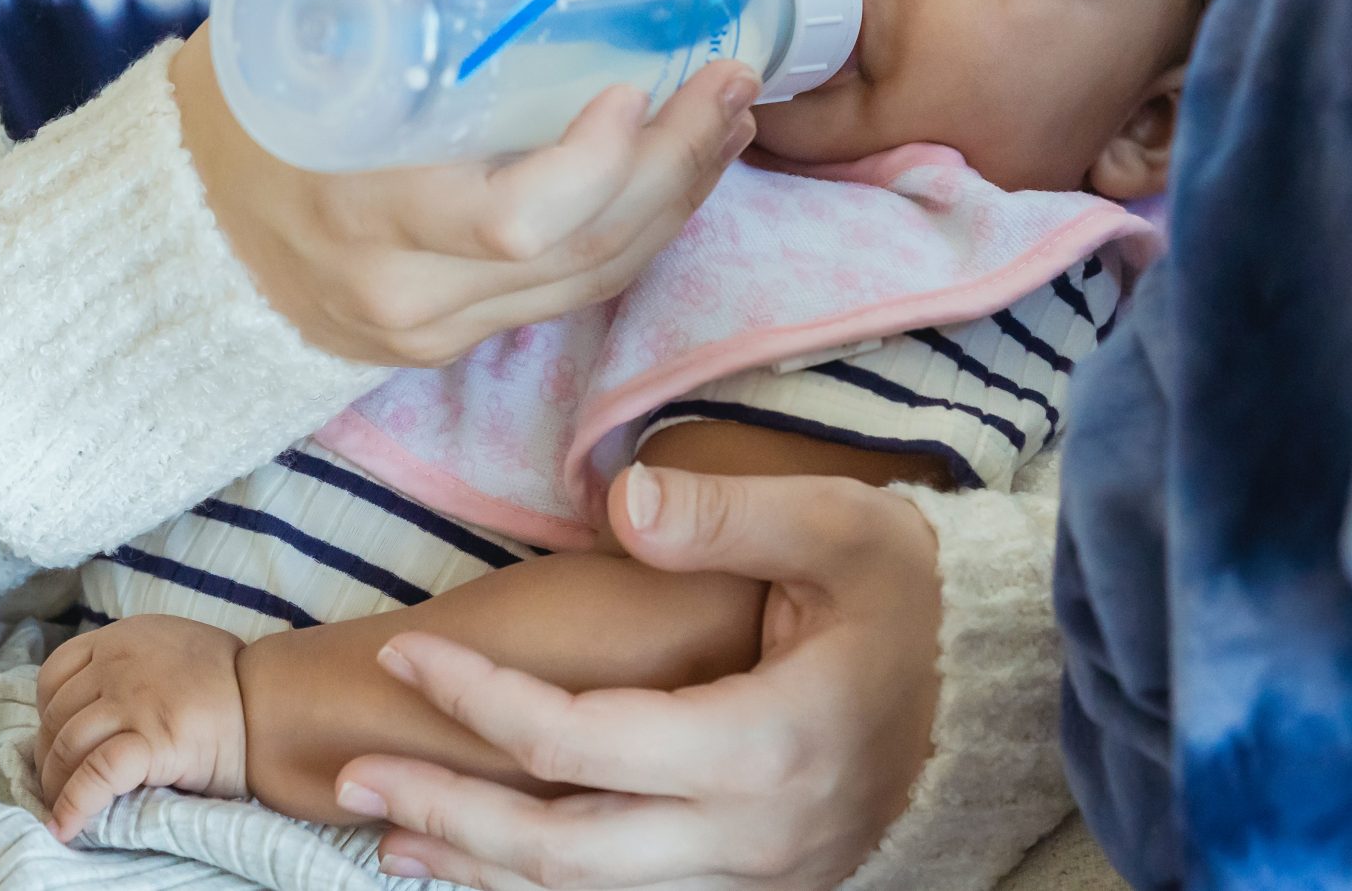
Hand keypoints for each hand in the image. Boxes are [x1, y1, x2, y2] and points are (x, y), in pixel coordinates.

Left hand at [34, 615, 249, 841]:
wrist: (273, 703)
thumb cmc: (227, 684)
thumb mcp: (171, 649)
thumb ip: (131, 664)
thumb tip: (93, 704)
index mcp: (123, 638)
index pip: (55, 674)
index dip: (46, 714)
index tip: (56, 742)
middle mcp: (120, 663)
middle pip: (56, 715)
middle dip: (49, 757)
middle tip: (58, 785)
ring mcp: (134, 700)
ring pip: (67, 745)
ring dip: (56, 784)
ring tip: (63, 808)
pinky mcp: (152, 739)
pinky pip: (96, 775)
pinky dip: (74, 804)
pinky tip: (65, 827)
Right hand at [173, 0, 762, 367]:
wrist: (177, 239)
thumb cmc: (241, 115)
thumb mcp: (285, 27)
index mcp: (358, 204)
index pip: (511, 220)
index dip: (595, 164)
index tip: (635, 88)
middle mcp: (401, 284)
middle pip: (578, 250)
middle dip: (675, 164)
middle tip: (730, 78)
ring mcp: (430, 325)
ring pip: (592, 279)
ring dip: (678, 198)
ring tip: (727, 118)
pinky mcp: (448, 343)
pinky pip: (569, 294)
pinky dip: (636, 231)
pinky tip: (676, 174)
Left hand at [331, 467, 943, 889]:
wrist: (996, 688)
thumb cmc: (910, 597)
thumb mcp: (836, 525)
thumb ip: (724, 513)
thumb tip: (618, 500)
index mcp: (765, 744)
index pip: (583, 741)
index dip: (481, 700)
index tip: (409, 651)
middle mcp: (755, 834)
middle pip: (568, 849)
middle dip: (453, 813)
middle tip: (355, 774)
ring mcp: (758, 874)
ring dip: (486, 869)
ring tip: (392, 832)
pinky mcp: (757, 883)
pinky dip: (548, 884)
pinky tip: (485, 859)